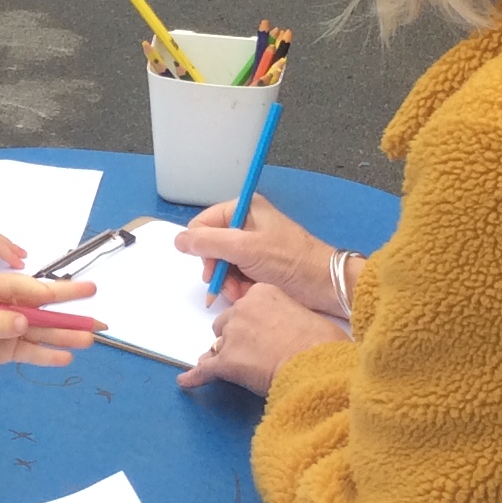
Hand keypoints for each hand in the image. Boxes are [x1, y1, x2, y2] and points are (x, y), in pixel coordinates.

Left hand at [0, 275, 96, 384]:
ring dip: (64, 333)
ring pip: (41, 330)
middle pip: (39, 303)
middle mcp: (5, 305)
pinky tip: (66, 356)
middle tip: (93, 292)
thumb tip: (23, 322)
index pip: (19, 287)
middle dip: (66, 300)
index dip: (38, 290)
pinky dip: (48, 355)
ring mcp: (10, 328)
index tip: (54, 296)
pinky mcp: (10, 348)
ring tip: (89, 338)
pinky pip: (32, 351)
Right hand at [173, 198, 339, 313]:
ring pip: (222, 264)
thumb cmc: (288, 260)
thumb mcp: (245, 248)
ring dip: (227, 281)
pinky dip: (239, 286)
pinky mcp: (260, 264)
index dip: (201, 247)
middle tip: (225, 285)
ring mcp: (253, 245)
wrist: (324, 284)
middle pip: (211, 246)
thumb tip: (177, 240)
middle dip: (217, 269)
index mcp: (243, 208)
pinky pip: (236, 274)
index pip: (203, 224)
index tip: (211, 268)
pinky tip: (248, 294)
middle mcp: (246, 223)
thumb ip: (208, 243)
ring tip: (240, 292)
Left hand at [177, 284, 348, 396]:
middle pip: (224, 325)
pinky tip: (185, 381)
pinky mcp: (226, 362)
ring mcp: (231, 336)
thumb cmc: (322, 343)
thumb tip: (281, 334)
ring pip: (217, 347)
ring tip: (237, 370)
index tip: (259, 332)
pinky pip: (204, 370)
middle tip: (253, 353)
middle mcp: (242, 309)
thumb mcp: (303, 315)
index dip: (250, 323)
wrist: (318, 364)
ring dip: (224, 357)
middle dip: (234, 338)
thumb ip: (283, 317)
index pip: (243, 306)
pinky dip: (194, 377)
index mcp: (261, 292)